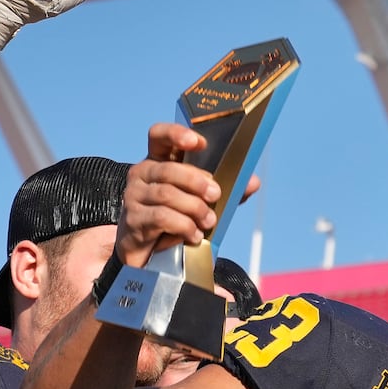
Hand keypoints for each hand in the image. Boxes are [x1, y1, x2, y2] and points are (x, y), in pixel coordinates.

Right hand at [116, 123, 223, 265]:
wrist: (153, 254)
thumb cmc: (178, 219)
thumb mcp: (204, 201)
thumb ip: (228, 190)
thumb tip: (253, 182)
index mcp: (159, 161)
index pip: (158, 136)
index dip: (176, 134)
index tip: (199, 142)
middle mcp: (143, 173)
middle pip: (168, 169)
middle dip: (196, 181)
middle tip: (215, 195)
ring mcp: (135, 196)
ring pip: (166, 194)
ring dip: (194, 208)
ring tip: (208, 221)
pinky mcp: (134, 219)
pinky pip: (162, 217)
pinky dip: (184, 226)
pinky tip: (194, 235)